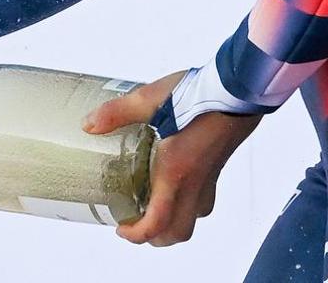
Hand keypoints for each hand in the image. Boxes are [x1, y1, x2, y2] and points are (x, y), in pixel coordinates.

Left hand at [84, 70, 261, 246]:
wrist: (238, 90)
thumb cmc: (198, 94)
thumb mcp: (149, 98)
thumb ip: (116, 112)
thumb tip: (88, 125)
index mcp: (175, 172)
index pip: (158, 223)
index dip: (137, 235)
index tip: (120, 228)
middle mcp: (194, 183)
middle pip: (178, 232)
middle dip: (154, 237)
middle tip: (133, 223)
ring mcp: (208, 178)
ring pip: (194, 220)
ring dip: (172, 224)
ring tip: (150, 208)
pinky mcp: (216, 169)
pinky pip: (203, 202)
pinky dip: (187, 206)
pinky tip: (173, 185)